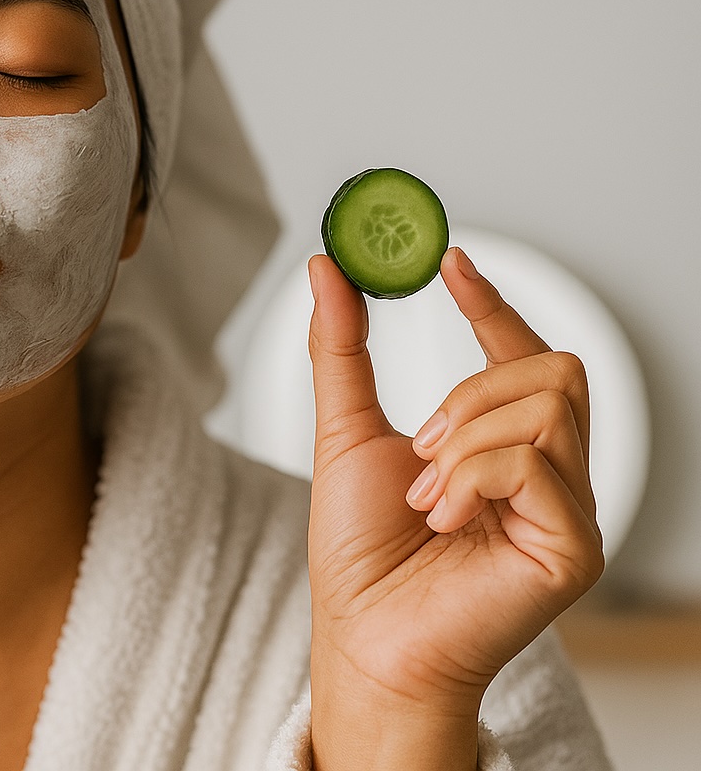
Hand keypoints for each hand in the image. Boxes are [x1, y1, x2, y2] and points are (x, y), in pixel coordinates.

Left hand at [305, 247, 601, 768]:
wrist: (362, 638)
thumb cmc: (360, 552)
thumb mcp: (345, 432)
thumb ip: (343, 349)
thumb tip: (326, 269)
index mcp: (507, 448)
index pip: (525, 355)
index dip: (492, 302)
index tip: (449, 260)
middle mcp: (551, 475)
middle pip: (554, 367)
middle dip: (472, 389)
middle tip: (420, 444)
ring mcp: (569, 512)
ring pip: (548, 405)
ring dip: (464, 440)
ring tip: (427, 495)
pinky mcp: (572, 549)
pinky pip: (535, 463)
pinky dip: (470, 478)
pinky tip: (443, 519)